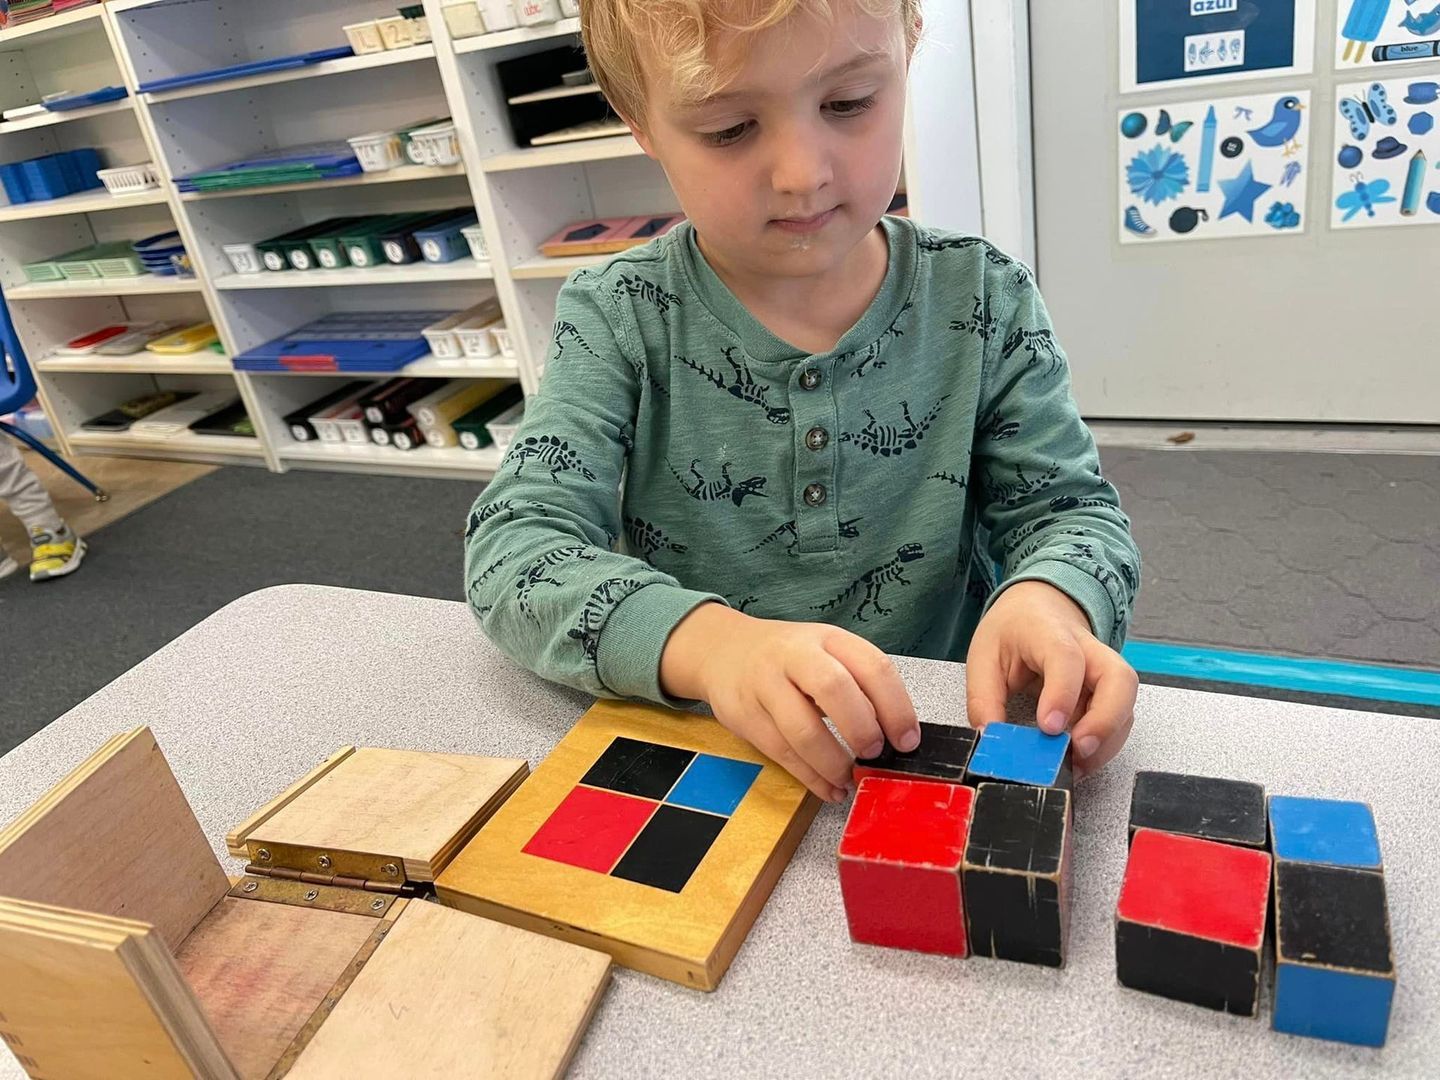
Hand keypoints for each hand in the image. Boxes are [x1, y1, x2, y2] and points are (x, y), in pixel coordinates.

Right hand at [660, 603, 920, 802]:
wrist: (722, 651)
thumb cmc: (788, 659)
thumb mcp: (825, 654)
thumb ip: (857, 685)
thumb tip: (896, 737)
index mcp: (828, 638)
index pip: (872, 666)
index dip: (896, 707)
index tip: (907, 741)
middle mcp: (795, 655)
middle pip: (834, 688)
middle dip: (861, 729)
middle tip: (874, 754)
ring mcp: (764, 684)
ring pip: (802, 729)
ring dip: (833, 763)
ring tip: (849, 779)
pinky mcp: (743, 715)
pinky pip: (781, 753)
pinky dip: (810, 778)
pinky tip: (828, 788)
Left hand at [964, 580, 1137, 774]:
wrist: (1038, 608)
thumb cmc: (1012, 631)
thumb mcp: (984, 656)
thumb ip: (983, 699)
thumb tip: (990, 739)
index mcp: (1049, 632)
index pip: (1066, 658)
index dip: (1062, 694)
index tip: (1048, 727)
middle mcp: (1088, 649)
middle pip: (1119, 679)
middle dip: (1105, 720)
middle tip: (1079, 749)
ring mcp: (1103, 671)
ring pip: (1126, 704)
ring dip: (1107, 739)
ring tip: (1076, 765)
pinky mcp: (1107, 693)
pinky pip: (1118, 719)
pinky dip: (1105, 743)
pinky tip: (1080, 760)